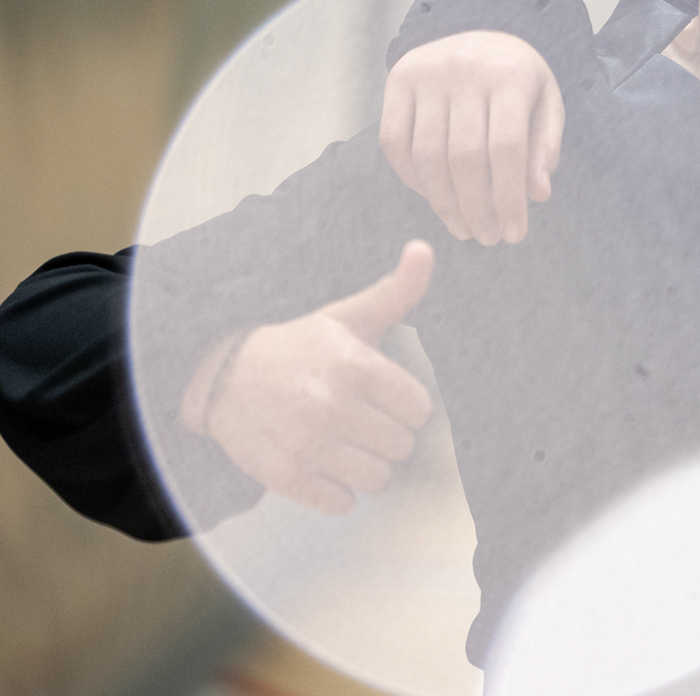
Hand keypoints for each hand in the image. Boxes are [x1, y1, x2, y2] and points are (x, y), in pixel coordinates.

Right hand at [190, 241, 435, 514]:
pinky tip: (323, 463)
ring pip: (377, 479)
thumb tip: (425, 249)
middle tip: (364, 420)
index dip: (407, 405)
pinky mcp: (285, 477)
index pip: (419, 409)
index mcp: (354, 366)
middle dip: (388, 435)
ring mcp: (306, 445)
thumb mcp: (346, 316)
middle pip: (401, 446)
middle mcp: (331, 406)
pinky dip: (337, 490)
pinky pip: (341, 503)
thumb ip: (396, 291)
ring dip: (368, 465)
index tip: (386, 397)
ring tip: (347, 442)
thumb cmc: (299, 345)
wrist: (222, 376)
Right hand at [381, 30, 563, 243]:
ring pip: (427, 156)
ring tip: (464, 228)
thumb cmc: (520, 78)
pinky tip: (434, 198)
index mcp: (510, 75)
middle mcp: (465, 69)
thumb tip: (537, 195)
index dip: (508, 198)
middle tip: (487, 238)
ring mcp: (426, 72)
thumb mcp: (547, 104)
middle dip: (476, 208)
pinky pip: (395, 142)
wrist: (483, 26)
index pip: (507, 149)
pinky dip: (412, 179)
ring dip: (444, 203)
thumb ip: (545, 147)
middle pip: (464, 157)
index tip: (514, 234)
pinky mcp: (397, 78)